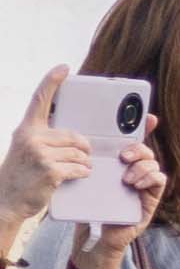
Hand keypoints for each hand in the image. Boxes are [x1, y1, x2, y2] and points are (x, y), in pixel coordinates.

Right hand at [0, 69, 86, 243]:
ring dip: (83, 163)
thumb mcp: (26, 149)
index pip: (40, 99)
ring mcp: (39, 153)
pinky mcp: (49, 170)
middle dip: (83, 148)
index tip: (64, 68)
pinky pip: (80, 167)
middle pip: (75, 136)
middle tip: (78, 158)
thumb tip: (72, 133)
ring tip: (71, 170)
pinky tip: (73, 177)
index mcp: (26, 129)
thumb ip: (43, 137)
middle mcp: (31, 137)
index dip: (52, 81)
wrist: (6, 200)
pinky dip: (82, 174)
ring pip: (80, 153)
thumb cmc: (22, 175)